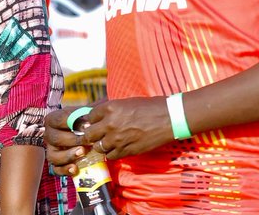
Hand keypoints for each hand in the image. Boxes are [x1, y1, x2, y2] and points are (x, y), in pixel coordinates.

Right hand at [45, 107, 88, 177]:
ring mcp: (51, 150)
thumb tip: (90, 124)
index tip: (88, 126)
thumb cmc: (85, 121)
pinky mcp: (57, 163)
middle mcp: (49, 135)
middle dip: (72, 140)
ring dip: (68, 155)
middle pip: (55, 139)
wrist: (88, 133)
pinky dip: (65, 170)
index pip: (57, 120)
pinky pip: (56, 169)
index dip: (73, 123)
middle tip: (88, 141)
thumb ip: (86, 115)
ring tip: (83, 152)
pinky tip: (75, 168)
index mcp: (52, 120)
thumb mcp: (85, 113)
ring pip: (53, 156)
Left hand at [48, 97, 173, 174]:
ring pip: (98, 147)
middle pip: (89, 134)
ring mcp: (118, 139)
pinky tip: (115, 149)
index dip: (91, 120)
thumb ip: (111, 110)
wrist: (169, 118)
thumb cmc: (149, 107)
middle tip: (94, 135)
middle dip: (90, 135)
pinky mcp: (127, 150)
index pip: (89, 116)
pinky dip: (111, 154)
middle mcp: (110, 123)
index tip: (93, 123)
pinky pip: (111, 156)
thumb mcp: (125, 102)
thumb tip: (99, 116)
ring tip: (105, 143)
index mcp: (109, 108)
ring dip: (100, 145)